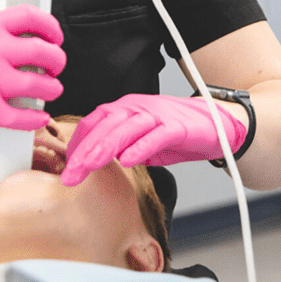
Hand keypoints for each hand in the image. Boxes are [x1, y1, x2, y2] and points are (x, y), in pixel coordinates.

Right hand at [0, 4, 66, 147]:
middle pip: (43, 51)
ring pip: (40, 85)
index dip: (51, 26)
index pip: (30, 16)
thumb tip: (26, 38)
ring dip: (53, 88)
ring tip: (50, 89)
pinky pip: (23, 116)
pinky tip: (38, 116)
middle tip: (56, 66)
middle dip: (57, 60)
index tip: (55, 36)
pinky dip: (37, 118)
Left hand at [60, 93, 246, 185]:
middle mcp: (137, 107)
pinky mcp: (177, 127)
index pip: (93, 122)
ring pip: (125, 128)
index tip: (65, 166)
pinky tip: (129, 160)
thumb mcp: (140, 141)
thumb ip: (119, 147)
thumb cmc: (175, 132)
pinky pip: (156, 135)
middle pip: (104, 125)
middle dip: (84, 151)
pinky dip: (141, 147)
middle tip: (69, 174)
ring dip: (105, 147)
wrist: (215, 123)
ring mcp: (157, 115)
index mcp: (125, 109)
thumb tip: (93, 163)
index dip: (76, 143)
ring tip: (89, 165)